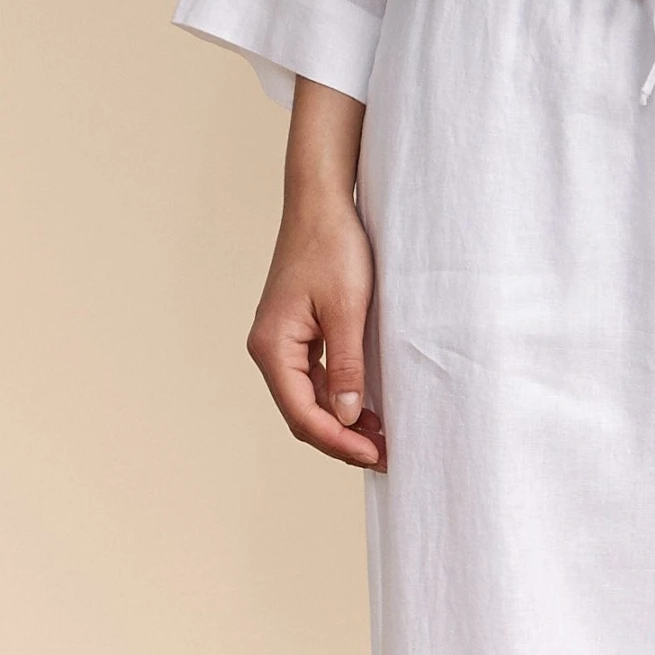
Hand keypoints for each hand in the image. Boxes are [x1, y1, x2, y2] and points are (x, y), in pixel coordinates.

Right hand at [245, 79, 385, 469]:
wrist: (322, 199)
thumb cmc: (333, 246)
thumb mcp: (347, 308)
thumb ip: (346, 364)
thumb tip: (346, 418)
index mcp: (273, 348)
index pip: (303, 415)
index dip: (339, 441)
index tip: (375, 454)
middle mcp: (270, 349)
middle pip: (302, 412)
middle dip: (342, 436)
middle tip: (385, 453)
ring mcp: (281, 340)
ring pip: (309, 396)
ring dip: (342, 417)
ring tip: (381, 435)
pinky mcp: (296, 329)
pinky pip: (314, 374)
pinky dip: (339, 392)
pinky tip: (366, 401)